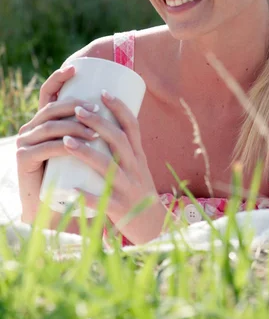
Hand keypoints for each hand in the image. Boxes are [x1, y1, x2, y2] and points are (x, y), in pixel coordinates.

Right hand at [16, 65, 99, 223]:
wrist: (56, 204)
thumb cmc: (75, 173)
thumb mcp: (83, 146)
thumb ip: (94, 128)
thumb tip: (120, 104)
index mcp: (44, 120)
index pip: (48, 93)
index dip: (58, 78)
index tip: (74, 68)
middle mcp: (31, 127)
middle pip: (52, 108)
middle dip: (75, 106)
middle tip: (98, 110)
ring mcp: (24, 142)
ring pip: (50, 128)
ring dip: (73, 127)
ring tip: (95, 132)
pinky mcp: (23, 160)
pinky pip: (43, 149)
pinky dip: (61, 146)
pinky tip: (72, 146)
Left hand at [65, 90, 166, 243]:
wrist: (153, 227)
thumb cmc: (137, 191)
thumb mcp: (136, 166)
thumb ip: (121, 149)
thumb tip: (99, 122)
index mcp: (138, 156)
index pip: (133, 126)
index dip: (119, 108)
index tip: (103, 92)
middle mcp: (135, 169)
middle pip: (118, 140)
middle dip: (98, 123)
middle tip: (77, 110)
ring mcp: (128, 188)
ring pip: (108, 167)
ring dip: (86, 152)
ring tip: (66, 140)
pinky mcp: (120, 208)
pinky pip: (102, 201)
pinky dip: (86, 195)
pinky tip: (70, 189)